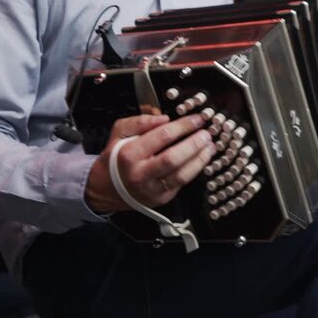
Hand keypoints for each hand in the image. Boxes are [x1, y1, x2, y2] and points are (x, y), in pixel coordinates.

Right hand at [85, 114, 215, 212]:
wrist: (107, 189)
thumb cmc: (117, 158)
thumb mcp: (119, 133)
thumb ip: (139, 122)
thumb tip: (163, 118)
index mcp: (130, 154)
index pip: (161, 137)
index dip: (182, 126)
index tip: (196, 119)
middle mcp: (140, 174)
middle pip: (173, 158)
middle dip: (194, 144)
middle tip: (206, 133)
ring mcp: (152, 189)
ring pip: (181, 175)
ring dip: (200, 159)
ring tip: (210, 146)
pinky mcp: (162, 198)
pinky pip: (182, 183)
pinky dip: (195, 170)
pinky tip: (202, 159)